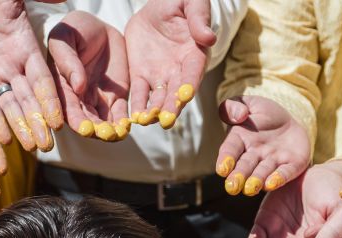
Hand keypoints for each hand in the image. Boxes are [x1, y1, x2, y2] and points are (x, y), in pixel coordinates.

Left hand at [0, 0, 62, 151]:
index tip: (59, 122)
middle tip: (47, 146)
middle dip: (38, 121)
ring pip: (9, 104)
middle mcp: (13, 63)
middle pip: (29, 97)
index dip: (51, 100)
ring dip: (20, 126)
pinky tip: (3, 139)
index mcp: (27, 46)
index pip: (42, 78)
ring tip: (30, 149)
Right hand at [49, 12, 130, 140]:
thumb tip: (78, 86)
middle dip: (95, 129)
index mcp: (61, 86)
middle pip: (86, 119)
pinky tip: (127, 127)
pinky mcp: (116, 98)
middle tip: (105, 133)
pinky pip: (119, 114)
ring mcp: (98, 100)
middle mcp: (78, 98)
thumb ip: (68, 60)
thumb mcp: (65, 38)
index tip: (84, 127)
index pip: (67, 107)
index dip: (76, 119)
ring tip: (118, 133)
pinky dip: (122, 123)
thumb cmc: (76, 29)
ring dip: (110, 130)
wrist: (100, 27)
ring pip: (103, 121)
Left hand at [125, 0, 214, 128]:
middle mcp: (179, 71)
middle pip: (177, 92)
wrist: (157, 7)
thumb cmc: (180, 2)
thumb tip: (209, 38)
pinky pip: (140, 93)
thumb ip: (199, 18)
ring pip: (158, 98)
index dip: (190, 84)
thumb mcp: (191, 3)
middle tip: (166, 120)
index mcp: (195, 54)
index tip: (185, 96)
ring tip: (146, 121)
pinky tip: (132, 117)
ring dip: (153, 111)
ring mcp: (161, 76)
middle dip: (171, 106)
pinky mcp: (142, 76)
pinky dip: (137, 105)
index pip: (194, 72)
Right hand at [216, 96, 309, 195]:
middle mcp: (254, 155)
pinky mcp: (291, 166)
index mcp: (240, 140)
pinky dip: (279, 178)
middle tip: (232, 187)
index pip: (230, 149)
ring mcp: (273, 161)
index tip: (222, 169)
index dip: (225, 159)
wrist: (291, 123)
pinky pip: (285, 172)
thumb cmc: (265, 114)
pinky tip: (272, 183)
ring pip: (263, 172)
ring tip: (250, 189)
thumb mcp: (250, 103)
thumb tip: (240, 115)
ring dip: (256, 181)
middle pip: (245, 166)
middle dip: (238, 176)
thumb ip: (235, 105)